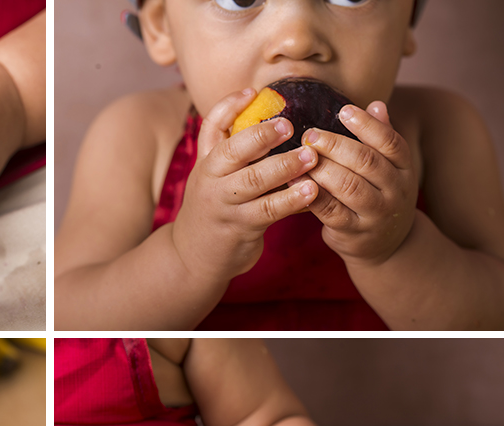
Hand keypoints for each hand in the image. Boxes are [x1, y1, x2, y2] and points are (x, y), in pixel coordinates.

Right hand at [171, 89, 319, 280]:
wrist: (192, 257)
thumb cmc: (214, 210)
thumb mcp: (214, 179)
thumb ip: (234, 154)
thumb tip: (272, 119)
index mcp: (206, 162)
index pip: (211, 127)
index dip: (230, 106)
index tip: (253, 91)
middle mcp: (210, 180)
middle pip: (233, 150)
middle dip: (262, 135)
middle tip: (290, 125)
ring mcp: (224, 204)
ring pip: (254, 180)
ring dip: (285, 166)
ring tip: (312, 157)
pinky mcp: (239, 227)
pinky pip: (269, 210)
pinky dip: (292, 200)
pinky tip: (312, 191)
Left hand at [301, 101, 418, 264]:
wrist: (386, 246)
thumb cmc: (378, 196)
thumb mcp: (388, 169)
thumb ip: (381, 138)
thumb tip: (377, 104)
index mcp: (404, 168)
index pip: (390, 141)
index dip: (367, 124)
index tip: (343, 110)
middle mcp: (395, 190)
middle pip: (366, 161)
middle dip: (335, 144)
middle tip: (309, 134)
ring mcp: (376, 214)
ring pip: (348, 186)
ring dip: (321, 168)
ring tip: (301, 156)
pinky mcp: (353, 232)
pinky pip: (330, 210)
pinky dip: (311, 194)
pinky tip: (295, 181)